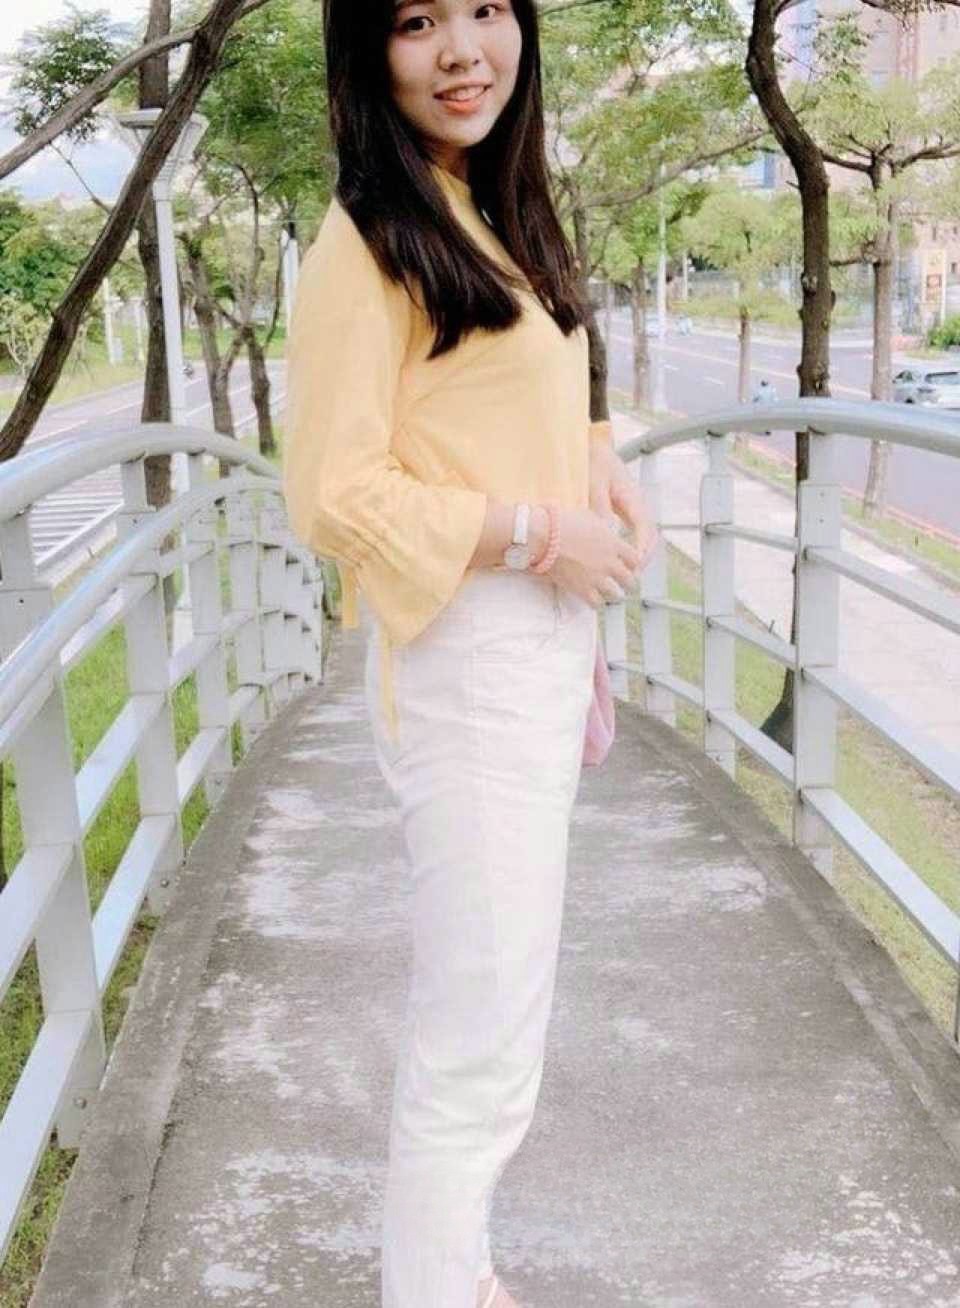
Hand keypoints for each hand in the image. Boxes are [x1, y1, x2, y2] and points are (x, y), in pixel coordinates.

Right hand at [544, 505, 644, 609]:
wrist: (546, 536)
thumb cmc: (565, 523)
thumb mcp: (592, 517)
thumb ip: (604, 524)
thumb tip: (607, 520)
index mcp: (615, 545)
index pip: (636, 560)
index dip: (632, 564)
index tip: (628, 566)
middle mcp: (610, 563)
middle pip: (630, 581)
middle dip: (628, 583)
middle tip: (623, 584)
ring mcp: (597, 578)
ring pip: (617, 596)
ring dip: (614, 595)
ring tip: (610, 594)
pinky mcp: (583, 589)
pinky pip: (597, 604)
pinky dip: (596, 603)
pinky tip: (593, 598)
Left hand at [588, 435, 659, 575]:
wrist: (593, 446)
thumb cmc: (594, 461)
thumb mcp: (595, 482)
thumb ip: (599, 506)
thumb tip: (605, 531)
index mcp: (633, 497)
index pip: (646, 528)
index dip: (642, 548)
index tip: (636, 563)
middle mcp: (636, 503)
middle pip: (649, 535)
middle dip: (643, 556)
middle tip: (632, 575)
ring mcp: (632, 507)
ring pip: (643, 535)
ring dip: (638, 553)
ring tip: (627, 571)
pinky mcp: (623, 510)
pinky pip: (633, 531)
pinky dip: (630, 545)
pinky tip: (617, 558)